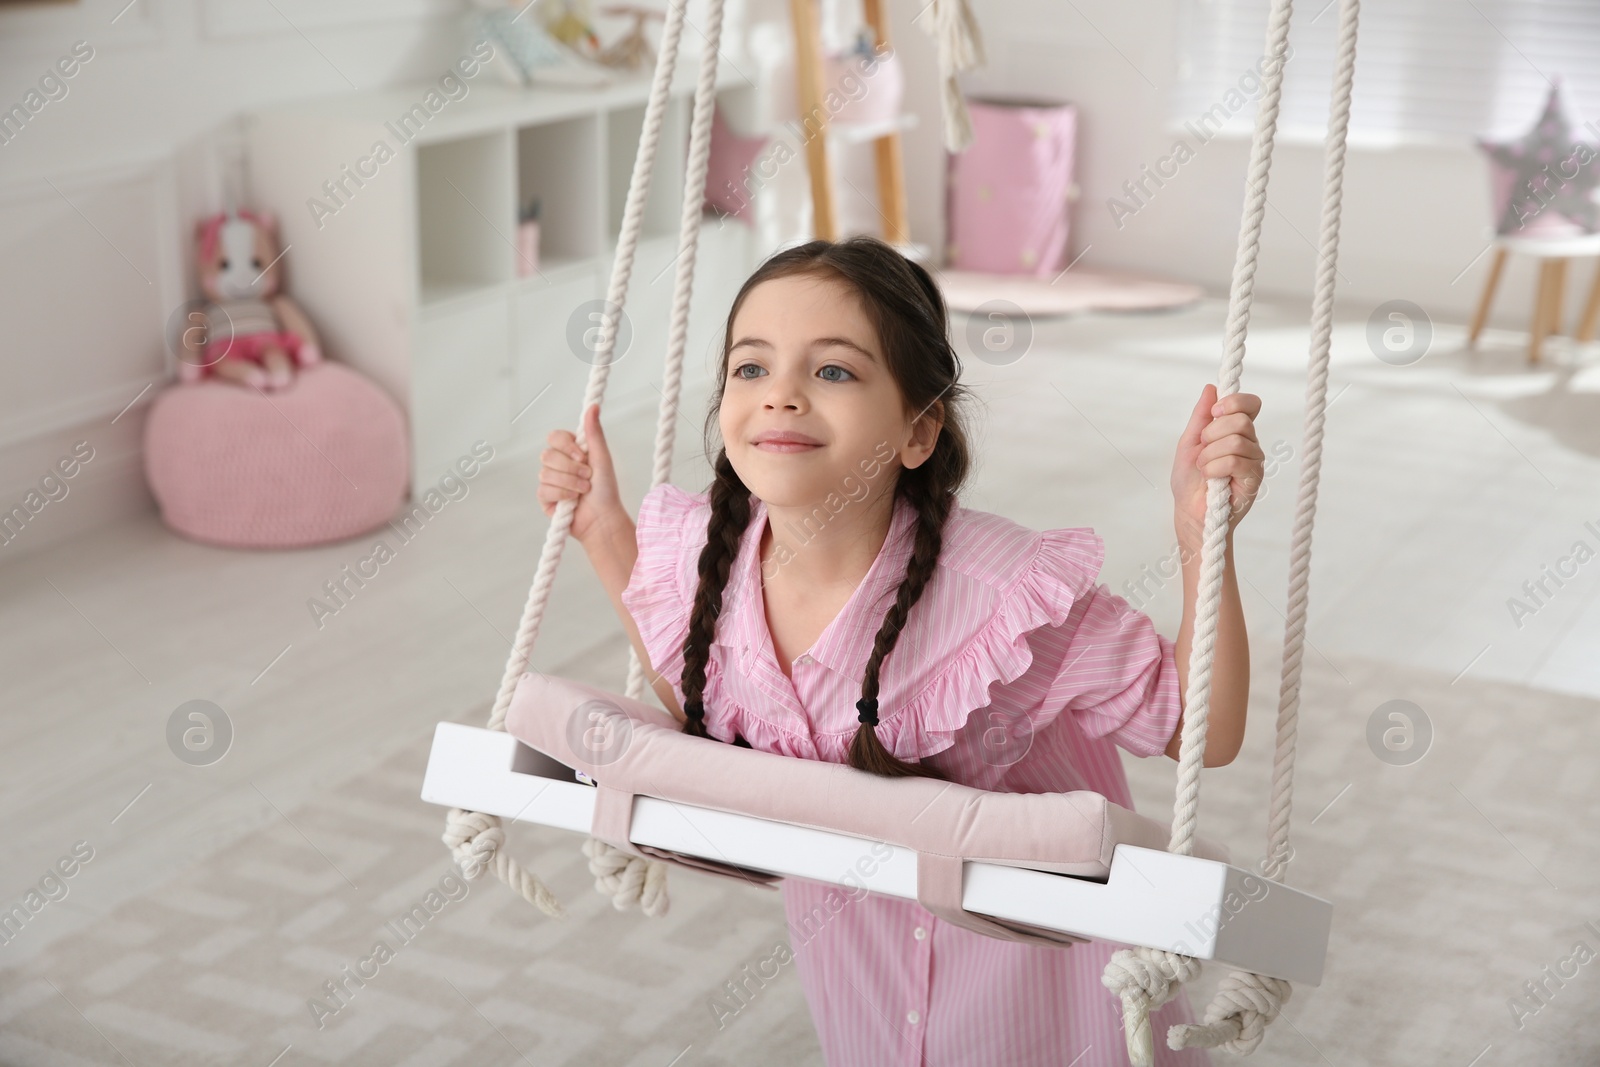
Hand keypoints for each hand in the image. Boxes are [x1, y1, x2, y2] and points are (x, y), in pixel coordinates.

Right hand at [538, 402, 624, 543]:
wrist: (603, 518)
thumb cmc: (606, 489)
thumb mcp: (601, 457)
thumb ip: (594, 432)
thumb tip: (593, 406)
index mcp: (570, 452)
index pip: (554, 437)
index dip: (566, 446)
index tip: (582, 455)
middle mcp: (558, 464)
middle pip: (547, 454)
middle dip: (571, 468)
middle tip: (588, 477)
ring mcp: (550, 481)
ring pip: (545, 473)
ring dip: (570, 482)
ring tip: (584, 491)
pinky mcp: (545, 498)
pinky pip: (544, 489)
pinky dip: (562, 494)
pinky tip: (573, 500)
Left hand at [1171, 384, 1263, 551]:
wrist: (1189, 513)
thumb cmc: (1190, 481)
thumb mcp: (1189, 443)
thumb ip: (1201, 416)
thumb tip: (1211, 388)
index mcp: (1236, 432)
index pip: (1251, 404)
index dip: (1234, 402)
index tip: (1215, 412)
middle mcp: (1250, 444)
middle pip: (1242, 420)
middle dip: (1212, 433)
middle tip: (1202, 449)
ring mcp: (1254, 462)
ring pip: (1237, 440)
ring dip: (1210, 454)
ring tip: (1203, 468)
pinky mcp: (1254, 480)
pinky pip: (1236, 461)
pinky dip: (1214, 467)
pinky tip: (1210, 477)